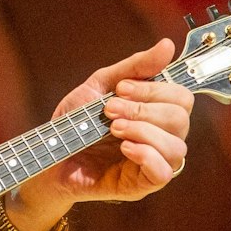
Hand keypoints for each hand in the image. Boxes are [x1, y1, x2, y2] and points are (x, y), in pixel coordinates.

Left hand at [8, 38, 192, 230]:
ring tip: (113, 129)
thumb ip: (135, 67)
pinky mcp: (141, 185)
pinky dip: (146, 155)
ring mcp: (154, 162)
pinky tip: (123, 148)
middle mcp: (161, 137)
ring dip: (144, 131)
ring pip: (178, 147)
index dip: (154, 90)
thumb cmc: (76, 121)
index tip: (120, 89)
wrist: (48, 153)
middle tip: (110, 110)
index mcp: (156, 113)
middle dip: (144, 109)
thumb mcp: (101, 85)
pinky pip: (164, 173)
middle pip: (181, 118)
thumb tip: (167, 46)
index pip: (182, 97)